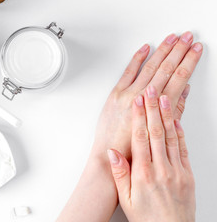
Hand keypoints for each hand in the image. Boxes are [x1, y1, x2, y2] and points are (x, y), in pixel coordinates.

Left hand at [93, 32, 201, 158]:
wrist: (110, 154)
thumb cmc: (135, 148)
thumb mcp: (161, 131)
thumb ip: (174, 110)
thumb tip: (184, 89)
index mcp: (158, 109)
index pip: (179, 78)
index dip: (189, 61)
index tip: (196, 49)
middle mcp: (144, 99)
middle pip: (166, 69)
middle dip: (178, 51)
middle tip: (187, 37)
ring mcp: (129, 94)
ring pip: (149, 67)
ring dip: (162, 51)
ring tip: (172, 38)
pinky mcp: (115, 94)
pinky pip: (128, 72)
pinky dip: (137, 59)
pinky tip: (146, 48)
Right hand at [108, 88, 194, 221]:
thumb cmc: (147, 217)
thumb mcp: (126, 198)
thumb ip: (119, 174)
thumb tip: (112, 153)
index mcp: (143, 173)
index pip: (140, 138)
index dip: (139, 117)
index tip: (137, 102)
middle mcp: (161, 169)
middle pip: (156, 132)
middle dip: (152, 108)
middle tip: (150, 91)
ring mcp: (177, 171)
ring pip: (170, 137)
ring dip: (166, 115)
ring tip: (163, 98)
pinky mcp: (188, 174)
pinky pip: (183, 149)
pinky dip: (179, 133)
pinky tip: (176, 120)